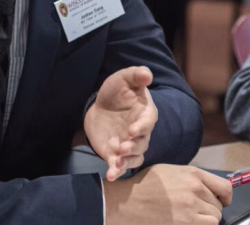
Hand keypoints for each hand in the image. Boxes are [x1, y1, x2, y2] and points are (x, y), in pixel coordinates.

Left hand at [85, 66, 157, 180]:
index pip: (148, 122)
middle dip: (133, 147)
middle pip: (142, 143)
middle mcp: (140, 132)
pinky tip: (110, 175)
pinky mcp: (116, 155)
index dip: (141, 127)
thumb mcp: (124, 79)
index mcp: (145, 113)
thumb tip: (147, 74)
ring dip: (127, 162)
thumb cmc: (117, 91)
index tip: (132, 130)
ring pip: (134, 157)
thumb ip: (136, 75)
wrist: (101, 107)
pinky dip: (117, 172)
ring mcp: (129, 145)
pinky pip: (120, 166)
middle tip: (122, 147)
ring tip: (117, 163)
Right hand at [103, 164, 232, 224]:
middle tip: (195, 212)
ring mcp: (191, 207)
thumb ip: (192, 178)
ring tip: (190, 218)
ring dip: (205, 220)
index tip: (222, 202)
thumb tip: (209, 189)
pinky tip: (188, 223)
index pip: (225, 187)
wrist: (127, 203)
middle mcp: (195, 189)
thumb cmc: (144, 187)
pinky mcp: (186, 223)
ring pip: (214, 218)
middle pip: (219, 206)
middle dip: (210, 210)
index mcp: (193, 174)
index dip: (226, 198)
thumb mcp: (171, 171)